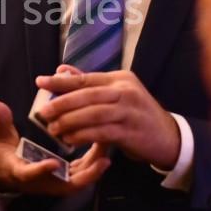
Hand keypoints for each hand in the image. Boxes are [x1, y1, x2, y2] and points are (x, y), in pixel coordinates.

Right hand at [0, 100, 109, 195]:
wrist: (0, 169)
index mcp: (19, 171)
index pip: (29, 174)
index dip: (40, 170)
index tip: (53, 162)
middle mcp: (38, 182)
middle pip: (65, 186)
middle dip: (86, 175)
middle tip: (102, 158)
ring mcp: (52, 182)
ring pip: (77, 181)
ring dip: (94, 167)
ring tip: (107, 145)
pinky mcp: (61, 178)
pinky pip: (80, 174)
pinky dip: (93, 164)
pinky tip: (103, 146)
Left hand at [34, 66, 180, 169]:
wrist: (169, 137)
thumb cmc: (138, 115)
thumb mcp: (118, 95)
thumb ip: (91, 84)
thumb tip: (62, 70)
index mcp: (121, 79)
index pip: (86, 78)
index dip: (61, 81)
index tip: (40, 81)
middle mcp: (126, 91)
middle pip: (87, 95)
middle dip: (62, 103)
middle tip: (43, 112)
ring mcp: (129, 111)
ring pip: (92, 114)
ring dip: (69, 122)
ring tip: (53, 129)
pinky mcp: (130, 131)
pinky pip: (101, 132)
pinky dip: (83, 136)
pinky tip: (70, 140)